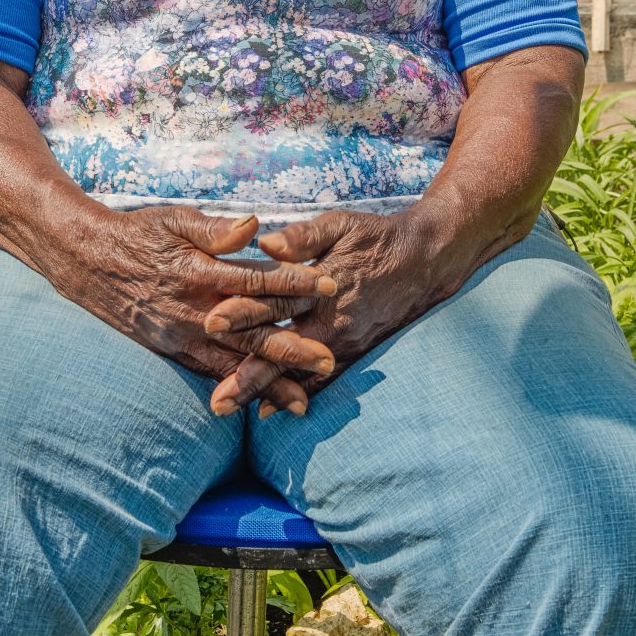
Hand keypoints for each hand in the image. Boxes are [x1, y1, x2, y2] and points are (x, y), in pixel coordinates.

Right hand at [41, 206, 337, 415]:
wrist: (89, 261)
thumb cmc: (139, 233)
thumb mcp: (175, 220)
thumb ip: (215, 229)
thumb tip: (254, 225)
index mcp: (199, 272)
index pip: (255, 279)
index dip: (294, 282)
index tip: (331, 285)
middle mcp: (193, 310)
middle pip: (249, 333)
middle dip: (290, 349)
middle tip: (328, 361)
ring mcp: (181, 335)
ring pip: (231, 363)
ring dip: (267, 382)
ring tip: (303, 402)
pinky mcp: (171, 350)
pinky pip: (207, 372)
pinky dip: (234, 389)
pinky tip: (258, 405)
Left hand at [202, 208, 468, 415]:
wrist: (424, 261)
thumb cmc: (375, 237)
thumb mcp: (340, 225)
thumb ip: (302, 237)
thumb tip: (265, 243)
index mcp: (321, 285)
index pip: (275, 301)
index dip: (243, 312)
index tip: (211, 322)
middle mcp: (331, 319)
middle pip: (280, 348)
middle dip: (246, 373)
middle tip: (215, 397)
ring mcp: (344, 340)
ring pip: (296, 369)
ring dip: (262, 389)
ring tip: (228, 408)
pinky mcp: (355, 351)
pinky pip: (323, 379)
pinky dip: (296, 394)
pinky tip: (268, 410)